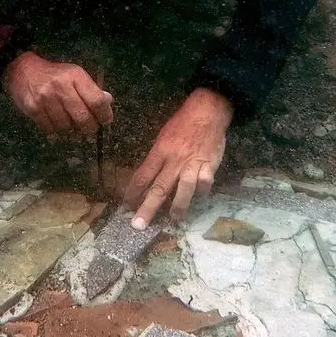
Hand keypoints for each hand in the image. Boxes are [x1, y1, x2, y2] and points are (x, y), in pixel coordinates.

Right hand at [2, 51, 112, 137]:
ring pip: (66, 127)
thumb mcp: (75, 75)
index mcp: (75, 76)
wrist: (23, 70)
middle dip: (89, 129)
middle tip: (90, 130)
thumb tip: (108, 101)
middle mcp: (61, 87)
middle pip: (83, 118)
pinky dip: (56, 134)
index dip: (104, 115)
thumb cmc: (54, 74)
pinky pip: (50, 129)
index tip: (105, 121)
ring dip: (72, 133)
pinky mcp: (33, 108)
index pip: (96, 100)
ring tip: (73, 130)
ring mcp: (46, 98)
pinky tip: (58, 130)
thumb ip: (91, 89)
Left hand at [125, 88, 232, 228]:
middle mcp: (174, 160)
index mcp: (160, 151)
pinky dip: (202, 191)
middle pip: (159, 187)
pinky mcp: (209, 165)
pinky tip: (199, 197)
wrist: (207, 111)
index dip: (133, 192)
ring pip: (183, 189)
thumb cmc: (182, 123)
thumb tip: (148, 178)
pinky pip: (205, 182)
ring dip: (178, 207)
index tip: (126, 206)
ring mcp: (193, 163)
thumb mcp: (163, 136)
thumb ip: (157, 157)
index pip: (143, 175)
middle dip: (147, 208)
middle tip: (138, 225)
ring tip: (173, 220)